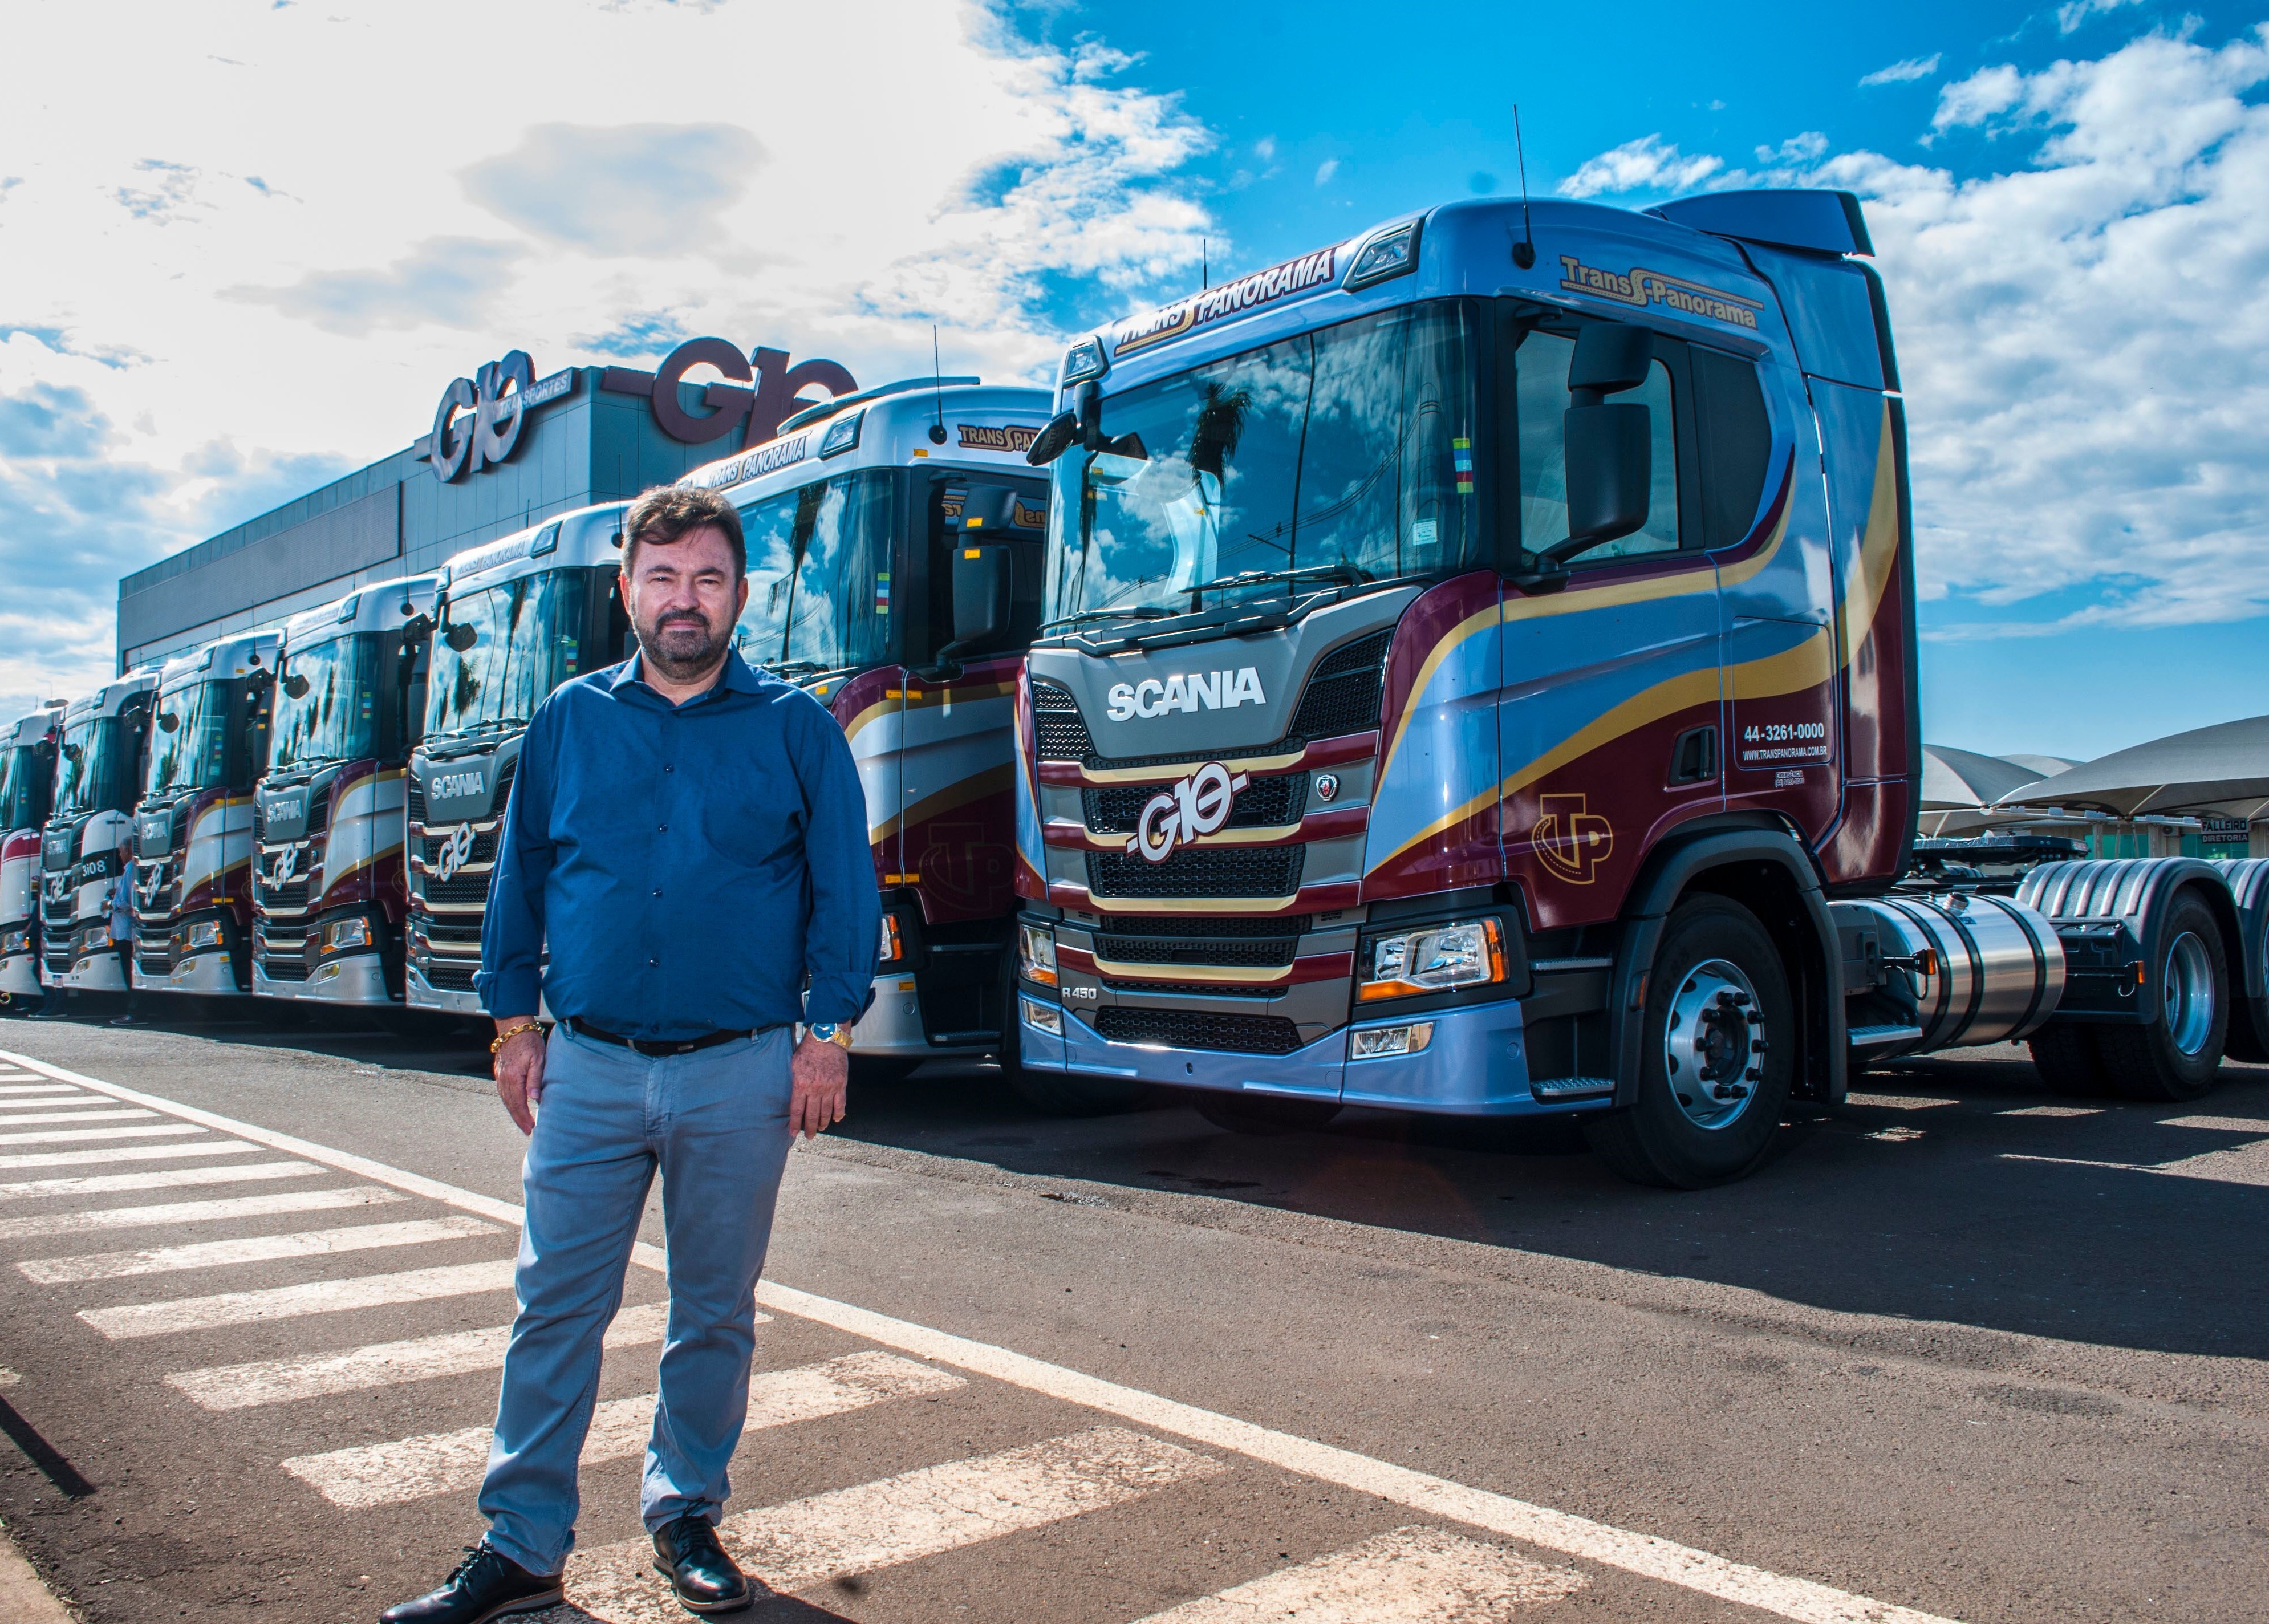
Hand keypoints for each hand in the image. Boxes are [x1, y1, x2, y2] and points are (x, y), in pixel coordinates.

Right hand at [492, 1020, 545, 1135]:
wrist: (513, 1027)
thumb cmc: (529, 1041)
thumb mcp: (538, 1059)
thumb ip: (535, 1079)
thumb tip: (534, 1099)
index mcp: (513, 1077)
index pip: (517, 1104)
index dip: (523, 1118)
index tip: (529, 1128)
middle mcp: (503, 1079)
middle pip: (509, 1104)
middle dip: (518, 1119)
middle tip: (526, 1130)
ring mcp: (500, 1076)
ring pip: (505, 1099)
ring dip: (513, 1111)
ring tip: (522, 1121)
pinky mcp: (500, 1072)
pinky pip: (503, 1091)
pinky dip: (509, 1101)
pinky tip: (514, 1105)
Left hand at [789, 1034, 848, 1138]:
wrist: (826, 1039)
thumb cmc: (807, 1050)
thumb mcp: (793, 1065)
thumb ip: (794, 1082)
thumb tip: (793, 1098)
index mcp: (801, 1084)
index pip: (797, 1110)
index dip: (795, 1124)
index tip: (793, 1133)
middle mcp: (815, 1088)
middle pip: (811, 1115)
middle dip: (809, 1128)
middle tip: (809, 1136)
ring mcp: (829, 1087)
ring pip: (826, 1112)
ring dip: (823, 1123)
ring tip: (820, 1129)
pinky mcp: (840, 1084)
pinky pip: (840, 1104)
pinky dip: (838, 1114)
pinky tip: (836, 1119)